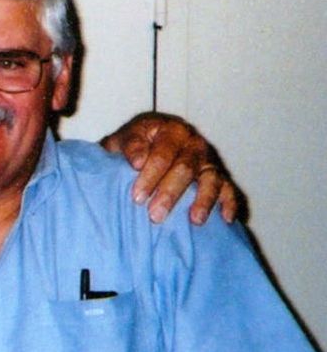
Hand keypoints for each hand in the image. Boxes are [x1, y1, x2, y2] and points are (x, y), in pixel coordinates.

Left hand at [100, 111, 237, 224]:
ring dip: (203, 200)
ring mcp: (208, 160)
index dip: (150, 176)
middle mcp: (193, 143)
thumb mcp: (122, 140)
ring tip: (195, 220)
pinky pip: (229, 189)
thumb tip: (137, 161)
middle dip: (170, 193)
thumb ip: (128, 146)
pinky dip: (229, 203)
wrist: (144, 144)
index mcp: (170, 131)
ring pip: (211, 179)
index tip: (137, 196)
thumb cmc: (131, 146)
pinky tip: (226, 219)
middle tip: (155, 215)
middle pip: (185, 168)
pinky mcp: (219, 176)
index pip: (162, 154)